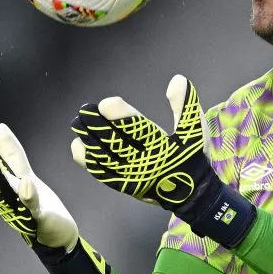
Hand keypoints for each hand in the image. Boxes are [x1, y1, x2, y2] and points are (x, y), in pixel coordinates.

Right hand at [0, 124, 78, 251]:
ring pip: (6, 192)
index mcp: (4, 187)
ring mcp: (22, 209)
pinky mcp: (39, 218)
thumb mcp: (25, 175)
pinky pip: (33, 207)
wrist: (57, 237)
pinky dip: (29, 196)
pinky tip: (27, 184)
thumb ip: (12, 155)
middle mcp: (8, 198)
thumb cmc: (38, 206)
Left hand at [70, 75, 256, 247]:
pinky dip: (90, 161)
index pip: (138, 129)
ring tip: (78, 124)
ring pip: (106, 158)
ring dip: (90, 141)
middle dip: (98, 126)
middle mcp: (146, 162)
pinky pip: (103, 174)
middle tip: (84, 111)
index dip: (120, 117)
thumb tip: (176, 79)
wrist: (192, 194)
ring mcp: (133, 176)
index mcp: (162, 146)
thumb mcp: (195, 129)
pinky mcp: (125, 186)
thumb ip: (185, 104)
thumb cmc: (192, 157)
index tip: (105, 105)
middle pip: (116, 142)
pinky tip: (79, 147)